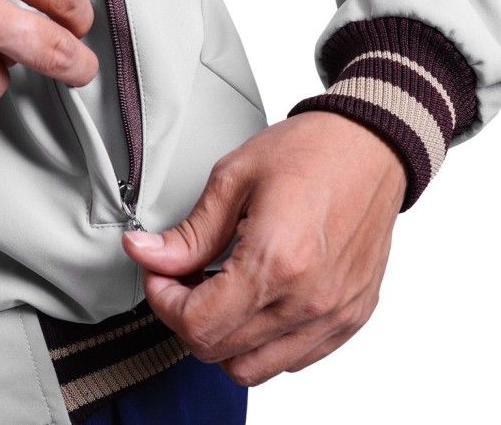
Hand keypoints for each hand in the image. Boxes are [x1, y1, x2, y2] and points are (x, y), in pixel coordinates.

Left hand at [122, 110, 406, 385]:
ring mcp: (334, 316)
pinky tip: (253, 299)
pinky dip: (259, 340)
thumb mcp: (234, 179)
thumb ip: (189, 232)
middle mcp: (309, 301)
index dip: (163, 301)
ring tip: (215, 290)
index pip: (198, 324)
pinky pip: (291, 359)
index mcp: (278, 263)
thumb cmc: (310, 152)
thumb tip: (145, 253)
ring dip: (220, 336)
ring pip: (252, 368)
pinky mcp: (350, 318)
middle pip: (218, 351)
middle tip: (180, 276)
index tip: (159, 272)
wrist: (370, 146)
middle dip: (184, 316)